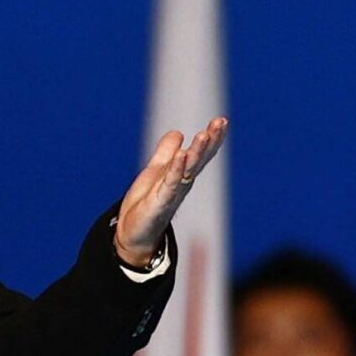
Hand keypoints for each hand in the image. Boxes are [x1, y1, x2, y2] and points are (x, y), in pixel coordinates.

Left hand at [116, 117, 226, 267]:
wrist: (133, 234)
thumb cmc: (146, 204)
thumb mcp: (156, 172)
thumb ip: (166, 153)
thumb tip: (178, 133)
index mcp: (182, 175)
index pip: (201, 154)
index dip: (212, 138)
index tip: (222, 120)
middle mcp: (182, 183)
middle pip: (199, 159)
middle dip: (211, 141)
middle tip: (221, 122)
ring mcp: (172, 193)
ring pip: (188, 169)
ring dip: (197, 152)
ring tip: (204, 134)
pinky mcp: (160, 202)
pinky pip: (170, 184)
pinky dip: (176, 169)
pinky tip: (181, 155)